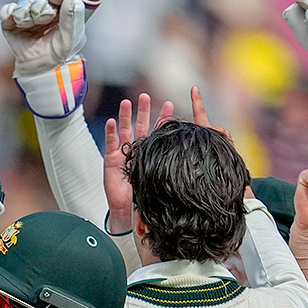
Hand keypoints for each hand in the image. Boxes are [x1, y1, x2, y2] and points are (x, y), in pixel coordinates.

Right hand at [0, 0, 99, 75]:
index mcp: (60, 11)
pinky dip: (10, 14)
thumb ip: (73, 16)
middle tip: (44, 17)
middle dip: (39, 6)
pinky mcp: (11, 25)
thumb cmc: (62, 54)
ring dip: (26, 12)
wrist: (42, 71)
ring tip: (30, 24)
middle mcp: (43, 12)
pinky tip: (16, 22)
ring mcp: (27, 18)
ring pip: (23, 4)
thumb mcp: (72, 36)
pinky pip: (7, 11)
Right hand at [103, 93, 173, 233]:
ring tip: (127, 102)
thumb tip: (196, 158)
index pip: (157, 132)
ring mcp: (123, 155)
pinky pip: (111, 144)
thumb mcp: (164, 178)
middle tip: (145, 96)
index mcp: (150, 154)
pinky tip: (112, 121)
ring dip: (126, 116)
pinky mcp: (111, 161)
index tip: (170, 104)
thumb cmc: (146, 197)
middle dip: (143, 111)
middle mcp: (136, 151)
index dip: (162, 119)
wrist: (130, 212)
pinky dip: (111, 132)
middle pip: (140, 126)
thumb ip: (175, 168)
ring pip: (125, 131)